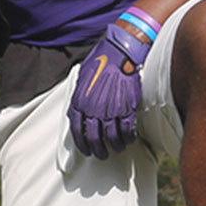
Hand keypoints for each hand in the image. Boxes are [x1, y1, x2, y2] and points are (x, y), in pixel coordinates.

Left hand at [68, 7, 159, 156]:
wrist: (120, 51)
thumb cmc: (101, 60)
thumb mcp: (83, 78)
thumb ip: (79, 96)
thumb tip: (77, 109)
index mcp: (80, 102)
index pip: (77, 131)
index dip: (82, 143)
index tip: (86, 149)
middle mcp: (94, 109)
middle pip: (95, 138)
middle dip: (98, 150)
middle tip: (101, 154)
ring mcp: (111, 110)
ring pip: (112, 137)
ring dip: (115, 146)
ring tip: (117, 148)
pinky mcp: (127, 108)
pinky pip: (127, 130)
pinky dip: (128, 137)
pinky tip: (129, 139)